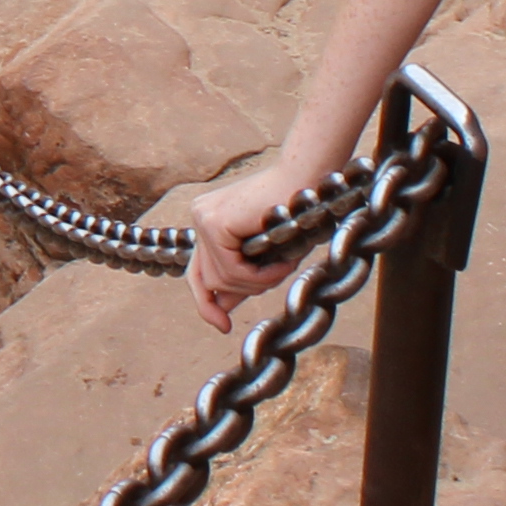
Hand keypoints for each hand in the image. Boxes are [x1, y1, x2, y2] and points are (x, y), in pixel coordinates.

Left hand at [175, 147, 328, 333]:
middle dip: (241, 291)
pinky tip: (281, 265)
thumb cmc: (295, 211)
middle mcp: (200, 217)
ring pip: (220, 279)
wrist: (307, 178)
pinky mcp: (213, 222)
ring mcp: (203, 218)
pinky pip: (231, 270)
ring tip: (284, 267)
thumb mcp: (265, 252)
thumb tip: (221, 308)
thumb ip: (242, 275)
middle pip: (207, 279)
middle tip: (272, 282)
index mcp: (209, 221)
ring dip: (257, 282)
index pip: (198, 271)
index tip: (223, 327)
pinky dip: (259, 275)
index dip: (206, 303)